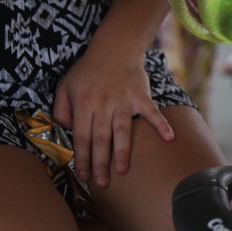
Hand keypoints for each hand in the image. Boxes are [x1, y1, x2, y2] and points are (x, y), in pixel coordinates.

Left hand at [53, 40, 173, 187]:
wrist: (114, 48)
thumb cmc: (88, 70)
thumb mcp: (66, 86)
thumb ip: (62, 110)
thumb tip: (68, 132)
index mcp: (83, 104)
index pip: (81, 137)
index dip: (82, 158)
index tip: (83, 176)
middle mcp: (103, 104)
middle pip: (101, 139)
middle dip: (100, 163)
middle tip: (102, 182)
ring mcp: (124, 101)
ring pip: (122, 131)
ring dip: (123, 152)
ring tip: (122, 170)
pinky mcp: (141, 96)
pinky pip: (152, 113)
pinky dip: (161, 124)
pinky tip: (169, 138)